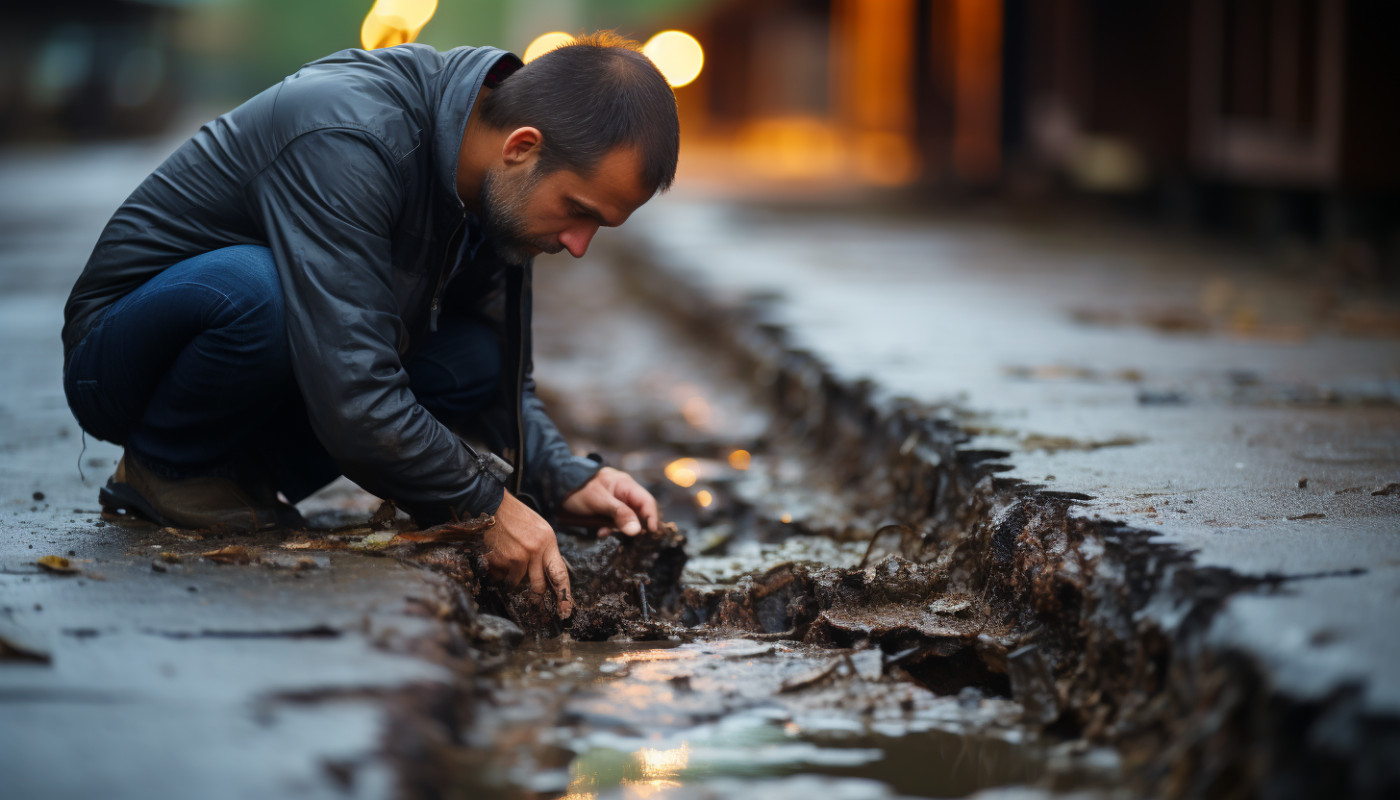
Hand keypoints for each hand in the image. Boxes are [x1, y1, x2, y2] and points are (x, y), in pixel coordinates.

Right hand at [483, 491, 572, 617]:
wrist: (492, 504)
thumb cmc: (515, 517)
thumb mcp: (539, 529)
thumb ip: (544, 551)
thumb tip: (544, 575)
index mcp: (548, 541)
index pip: (560, 573)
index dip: (563, 595)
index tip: (565, 610)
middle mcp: (535, 550)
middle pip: (538, 585)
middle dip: (535, 596)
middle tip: (535, 603)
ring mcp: (517, 556)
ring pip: (517, 582)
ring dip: (512, 577)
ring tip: (507, 560)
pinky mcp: (501, 560)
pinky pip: (500, 577)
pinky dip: (498, 571)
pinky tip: (497, 556)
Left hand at [558, 466, 659, 536]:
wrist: (556, 487)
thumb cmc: (579, 488)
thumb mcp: (599, 500)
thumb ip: (619, 514)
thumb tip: (637, 531)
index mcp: (626, 485)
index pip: (647, 502)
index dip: (652, 518)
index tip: (650, 533)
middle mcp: (624, 494)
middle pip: (640, 513)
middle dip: (635, 526)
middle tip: (628, 538)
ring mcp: (616, 503)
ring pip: (628, 520)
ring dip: (620, 529)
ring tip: (605, 532)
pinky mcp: (607, 512)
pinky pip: (616, 523)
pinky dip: (610, 529)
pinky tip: (600, 532)